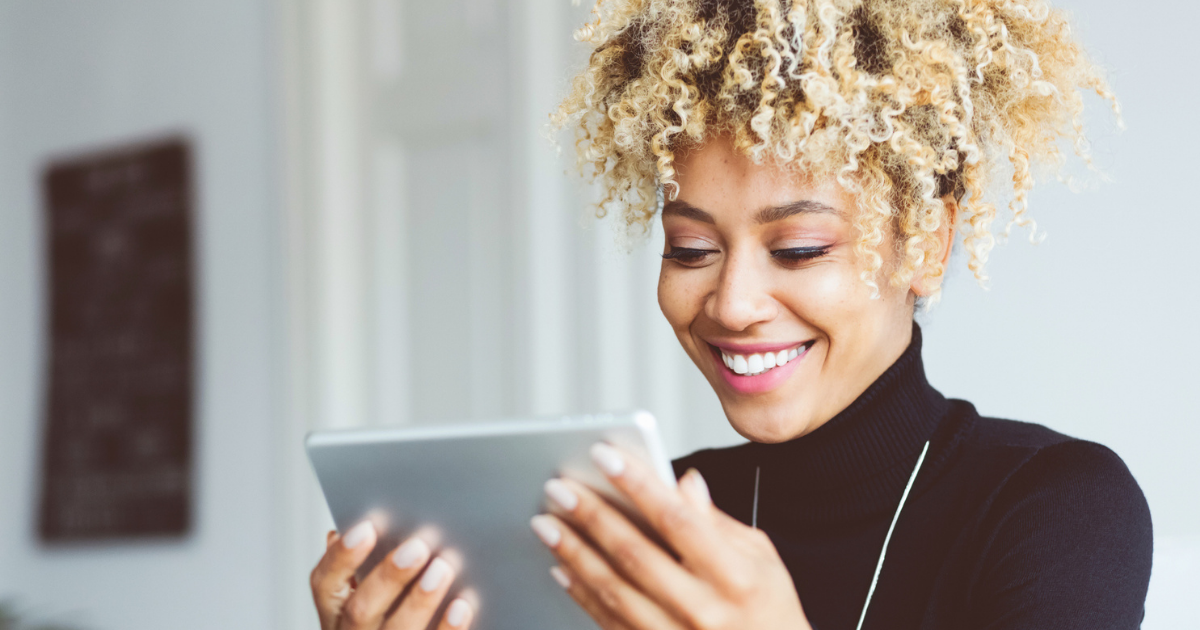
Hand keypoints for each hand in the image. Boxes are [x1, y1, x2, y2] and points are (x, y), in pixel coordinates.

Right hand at [310, 522, 474, 629]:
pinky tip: (461, 606)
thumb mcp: (368, 592)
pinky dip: (446, 628)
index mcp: (336, 612)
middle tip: (417, 547)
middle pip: (360, 611)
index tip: (366, 528)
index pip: (325, 584)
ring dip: (418, 601)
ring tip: (442, 568)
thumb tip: (371, 522)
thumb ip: (367, 564)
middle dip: (388, 577)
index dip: (341, 557)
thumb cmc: (391, 611)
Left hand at [531, 443, 811, 629]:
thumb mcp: (761, 558)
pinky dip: (581, 592)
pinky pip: (608, 621)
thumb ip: (716, 521)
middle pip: (636, 554)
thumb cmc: (768, 610)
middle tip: (558, 488)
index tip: (604, 455)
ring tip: (547, 523)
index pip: (678, 520)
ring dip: (574, 553)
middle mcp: (704, 610)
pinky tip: (562, 567)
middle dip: (592, 516)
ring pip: (613, 589)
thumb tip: (683, 482)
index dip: (638, 484)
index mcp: (735, 577)